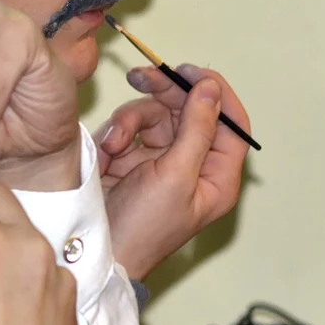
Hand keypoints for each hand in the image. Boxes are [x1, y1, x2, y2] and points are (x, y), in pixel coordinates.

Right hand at [92, 65, 251, 279]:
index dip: (215, 92)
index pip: (231, 122)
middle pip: (189, 110)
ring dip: (130, 122)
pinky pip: (129, 128)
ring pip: (155, 115)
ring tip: (114, 145)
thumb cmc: (143, 227)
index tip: (190, 72)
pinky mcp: (133, 160)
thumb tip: (211, 88)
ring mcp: (163, 161)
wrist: (93, 252)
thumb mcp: (175, 175)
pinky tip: (106, 155)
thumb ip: (196, 128)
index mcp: (218, 175)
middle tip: (139, 77)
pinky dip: (115, 136)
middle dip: (163, 95)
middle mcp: (195, 165)